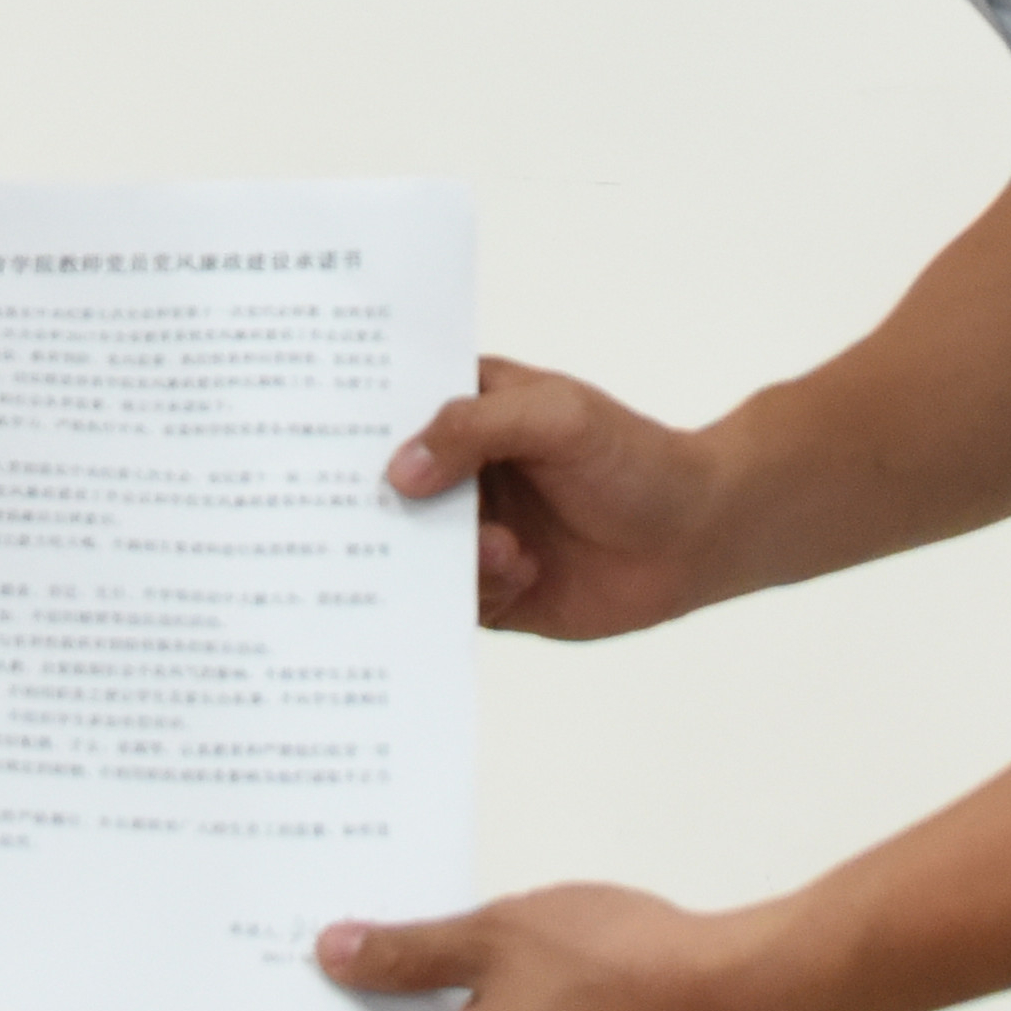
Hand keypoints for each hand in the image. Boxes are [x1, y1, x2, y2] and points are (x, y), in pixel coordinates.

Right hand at [384, 358, 733, 636]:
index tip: (312, 435)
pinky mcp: (493, 591)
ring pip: (414, 551)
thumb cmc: (633, 459)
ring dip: (444, 553)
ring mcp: (473, 534)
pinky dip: (478, 588)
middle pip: (390, 489)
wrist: (698, 536)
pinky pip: (453, 600)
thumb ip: (473, 430)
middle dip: (377, 503)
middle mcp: (461, 474)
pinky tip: (524, 571)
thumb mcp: (556, 418)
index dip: (353, 421)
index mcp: (469, 412)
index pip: (394, 411)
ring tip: (500, 547)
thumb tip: (398, 471)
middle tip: (370, 513)